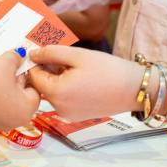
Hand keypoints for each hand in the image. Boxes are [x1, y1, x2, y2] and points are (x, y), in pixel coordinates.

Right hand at [0, 49, 40, 129]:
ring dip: (1, 84)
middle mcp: (15, 119)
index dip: (27, 72)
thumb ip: (15, 58)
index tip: (20, 62)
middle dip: (13, 78)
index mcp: (27, 109)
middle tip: (5, 64)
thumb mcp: (4, 63)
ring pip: (6, 97)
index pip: (35, 87)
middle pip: (20, 93)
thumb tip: (19, 55)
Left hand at [26, 46, 140, 120]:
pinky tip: (82, 79)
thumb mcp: (77, 55)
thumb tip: (32, 54)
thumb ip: (51, 53)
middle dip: (48, 69)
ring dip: (57, 79)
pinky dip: (66, 88)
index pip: (33, 76)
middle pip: (41, 85)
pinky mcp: (76, 116)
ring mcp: (67, 114)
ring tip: (76, 68)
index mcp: (56, 93)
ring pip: (52, 92)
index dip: (36, 61)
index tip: (46, 50)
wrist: (134, 89)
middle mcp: (58, 108)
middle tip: (65, 57)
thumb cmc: (108, 70)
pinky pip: (63, 100)